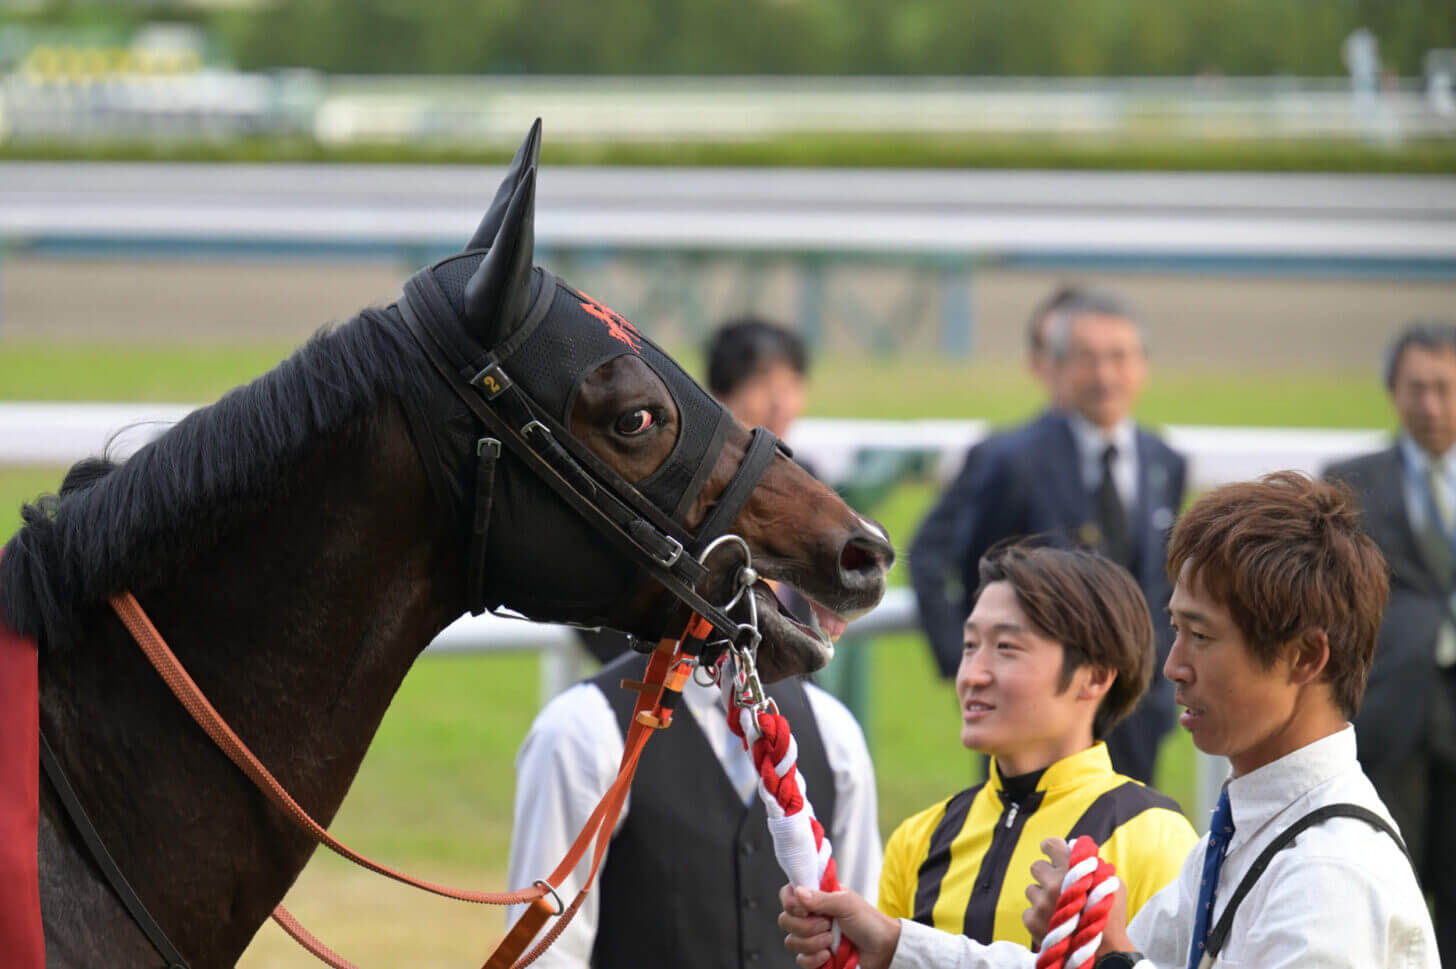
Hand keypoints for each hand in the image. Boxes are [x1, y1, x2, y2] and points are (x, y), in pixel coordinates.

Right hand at [778, 884, 900, 968]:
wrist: (883, 950)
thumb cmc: (870, 922)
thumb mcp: (847, 904)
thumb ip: (821, 898)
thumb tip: (798, 892)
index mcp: (817, 897)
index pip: (788, 895)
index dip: (791, 903)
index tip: (805, 909)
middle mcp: (810, 916)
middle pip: (785, 920)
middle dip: (806, 926)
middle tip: (828, 924)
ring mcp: (811, 938)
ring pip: (791, 942)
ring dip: (813, 942)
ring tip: (832, 940)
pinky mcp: (815, 957)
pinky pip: (801, 960)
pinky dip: (814, 959)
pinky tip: (828, 955)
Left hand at [1022, 838, 1133, 957]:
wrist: (1105, 955)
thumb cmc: (1111, 917)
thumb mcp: (1111, 883)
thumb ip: (1094, 865)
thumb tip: (1077, 851)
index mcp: (1071, 869)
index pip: (1050, 844)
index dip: (1051, 847)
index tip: (1052, 853)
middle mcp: (1053, 883)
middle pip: (1036, 866)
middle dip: (1047, 874)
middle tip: (1058, 885)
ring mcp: (1041, 903)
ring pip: (1032, 890)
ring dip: (1043, 897)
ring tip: (1059, 909)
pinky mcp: (1032, 921)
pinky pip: (1028, 910)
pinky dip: (1038, 916)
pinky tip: (1054, 923)